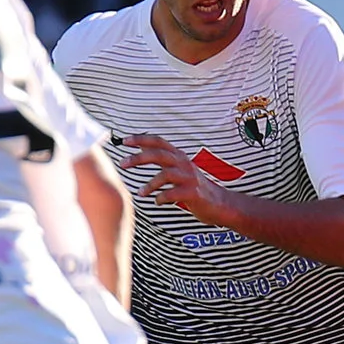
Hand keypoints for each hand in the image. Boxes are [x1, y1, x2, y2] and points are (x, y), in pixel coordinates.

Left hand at [122, 134, 241, 226]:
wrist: (220, 204)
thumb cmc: (194, 187)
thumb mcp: (179, 169)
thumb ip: (162, 159)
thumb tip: (140, 148)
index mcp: (179, 156)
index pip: (158, 141)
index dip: (141, 139)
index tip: (124, 141)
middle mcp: (184, 164)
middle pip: (159, 154)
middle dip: (138, 158)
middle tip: (123, 164)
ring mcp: (190, 178)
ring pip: (165, 175)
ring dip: (150, 184)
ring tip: (141, 193)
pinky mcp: (194, 193)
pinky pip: (173, 194)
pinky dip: (161, 198)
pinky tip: (157, 201)